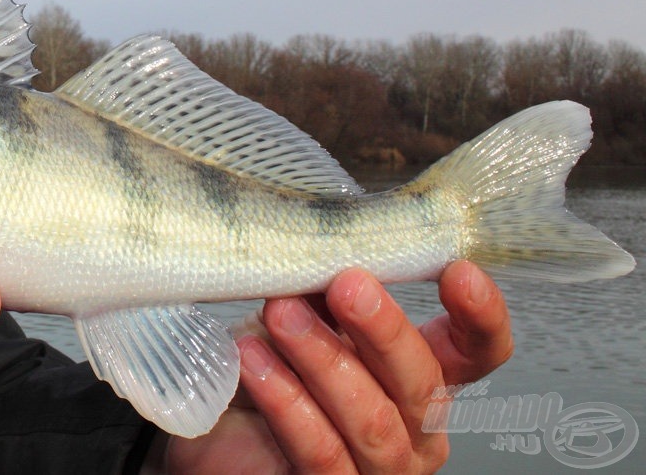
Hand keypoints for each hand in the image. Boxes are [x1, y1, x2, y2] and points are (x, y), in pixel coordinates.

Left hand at [164, 262, 512, 473]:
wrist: (215, 426)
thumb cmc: (271, 366)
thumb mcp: (304, 315)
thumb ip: (329, 288)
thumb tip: (333, 244)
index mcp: (422, 377)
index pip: (476, 352)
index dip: (480, 316)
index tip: (457, 271)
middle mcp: (414, 429)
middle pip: (422, 384)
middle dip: (383, 330)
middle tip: (346, 285)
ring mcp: (377, 469)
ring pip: (371, 421)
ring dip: (324, 359)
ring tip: (281, 314)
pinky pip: (319, 452)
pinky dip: (287, 402)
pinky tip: (255, 363)